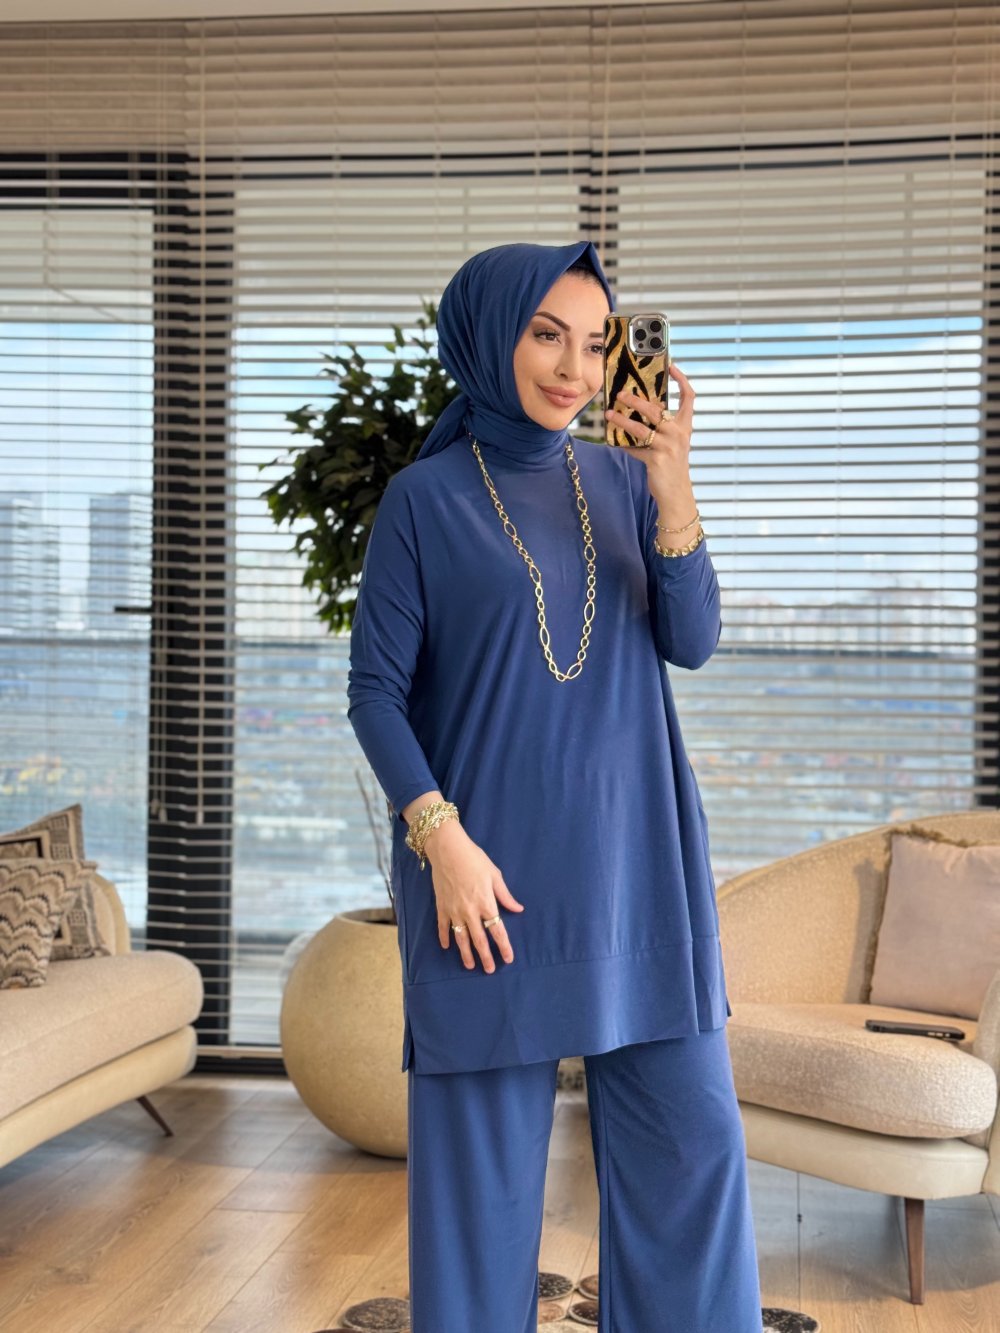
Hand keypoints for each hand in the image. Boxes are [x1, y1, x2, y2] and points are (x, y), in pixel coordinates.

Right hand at [425, 821, 524, 972]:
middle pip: (479, 939)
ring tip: (470, 965)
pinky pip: (443, 926)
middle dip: (485, 957)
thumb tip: (518, 909)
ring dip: (466, 953)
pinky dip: (445, 937)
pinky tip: (447, 946)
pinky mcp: (441, 906)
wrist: (448, 850)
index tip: (509, 958)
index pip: (497, 930)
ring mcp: (454, 910)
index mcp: (486, 903)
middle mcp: (470, 911)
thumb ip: (505, 895)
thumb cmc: (474, 859)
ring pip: (461, 937)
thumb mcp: (495, 875)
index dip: (504, 946)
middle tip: (490, 970)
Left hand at [603, 362, 696, 490]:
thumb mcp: (673, 443)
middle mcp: (678, 434)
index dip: (681, 380)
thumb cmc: (672, 465)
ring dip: (622, 421)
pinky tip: (612, 442)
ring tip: (609, 414)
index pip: (689, 398)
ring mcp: (667, 447)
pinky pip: (634, 448)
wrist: (676, 492)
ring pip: (640, 428)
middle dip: (635, 400)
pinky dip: (622, 445)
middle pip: (656, 409)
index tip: (672, 366)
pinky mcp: (656, 459)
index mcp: (685, 427)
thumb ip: (662, 428)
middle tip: (620, 394)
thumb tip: (640, 410)